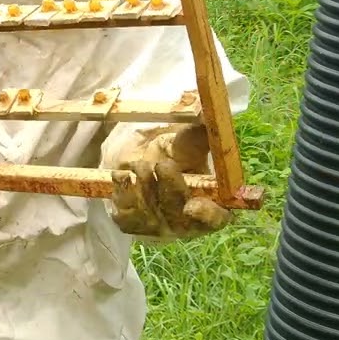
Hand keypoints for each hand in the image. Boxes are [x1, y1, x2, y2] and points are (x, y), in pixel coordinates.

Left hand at [110, 125, 232, 238]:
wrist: (138, 161)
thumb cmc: (173, 156)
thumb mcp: (186, 144)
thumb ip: (199, 135)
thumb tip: (205, 113)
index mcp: (210, 204)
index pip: (216, 219)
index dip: (208, 216)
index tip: (194, 206)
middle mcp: (185, 222)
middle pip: (179, 216)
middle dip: (170, 188)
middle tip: (162, 164)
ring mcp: (157, 226)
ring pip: (151, 215)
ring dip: (145, 187)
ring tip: (140, 165)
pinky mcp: (132, 224)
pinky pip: (126, 215)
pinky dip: (123, 193)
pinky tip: (121, 176)